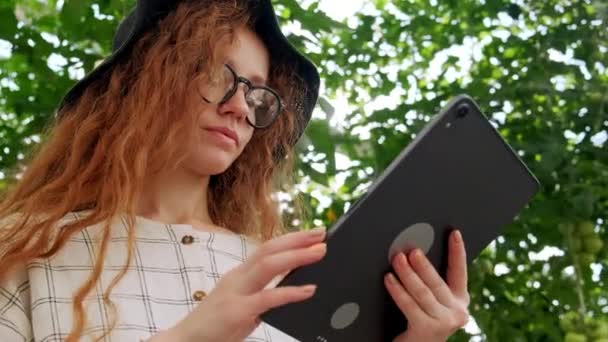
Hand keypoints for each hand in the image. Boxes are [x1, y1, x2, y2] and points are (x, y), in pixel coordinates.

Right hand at [149, 227, 326, 341]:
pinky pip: (267, 298)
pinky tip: (308, 290)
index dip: (290, 239)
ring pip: (268, 266)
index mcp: (238, 275)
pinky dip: (290, 292)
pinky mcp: (236, 312)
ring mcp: (235, 293)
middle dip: (296, 240)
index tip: (312, 234)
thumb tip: (292, 287)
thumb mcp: (241, 304)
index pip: (266, 249)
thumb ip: (262, 294)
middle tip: (321, 235)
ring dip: (296, 257)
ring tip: (319, 253)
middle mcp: (236, 278)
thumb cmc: (214, 326)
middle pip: (268, 250)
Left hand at [385, 230, 469, 341]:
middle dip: (423, 264)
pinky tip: (388, 279)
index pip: (459, 271)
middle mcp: (457, 311)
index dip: (457, 251)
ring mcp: (444, 323)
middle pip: (437, 282)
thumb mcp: (429, 300)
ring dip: (408, 274)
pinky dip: (398, 290)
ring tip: (398, 259)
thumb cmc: (418, 319)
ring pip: (423, 292)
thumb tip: (412, 252)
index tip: (454, 232)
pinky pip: (409, 305)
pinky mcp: (427, 330)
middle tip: (413, 249)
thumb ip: (427, 281)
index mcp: (459, 299)